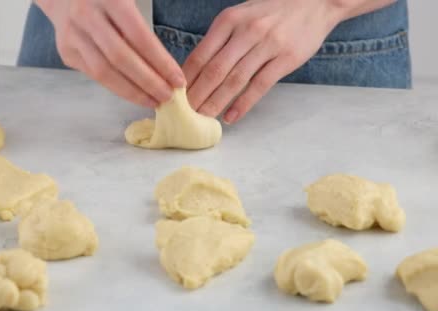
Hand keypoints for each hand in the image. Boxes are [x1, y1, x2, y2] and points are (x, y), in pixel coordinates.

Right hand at [37, 0, 184, 107]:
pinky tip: (134, 93)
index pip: (139, 37)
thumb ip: (144, 27)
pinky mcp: (65, 51)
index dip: (160, 62)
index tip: (178, 80)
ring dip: (132, 91)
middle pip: (120, 58)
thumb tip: (169, 68)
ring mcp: (72, 35)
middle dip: (148, 82)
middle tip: (168, 97)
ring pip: (104, 72)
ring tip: (153, 101)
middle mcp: (86, 16)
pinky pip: (94, 75)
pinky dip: (116, 87)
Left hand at [183, 0, 347, 123]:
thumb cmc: (271, 13)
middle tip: (184, 114)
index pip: (200, 54)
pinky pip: (259, 86)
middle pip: (214, 70)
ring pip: (234, 80)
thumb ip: (220, 40)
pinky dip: (242, 104)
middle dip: (196, 95)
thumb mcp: (240, 16)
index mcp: (229, 20)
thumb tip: (194, 72)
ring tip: (203, 118)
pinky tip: (230, 117)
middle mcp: (246, 31)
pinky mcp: (286, 58)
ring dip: (215, 103)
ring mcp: (267, 44)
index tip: (175, 96)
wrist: (315, 1)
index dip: (186, 79)